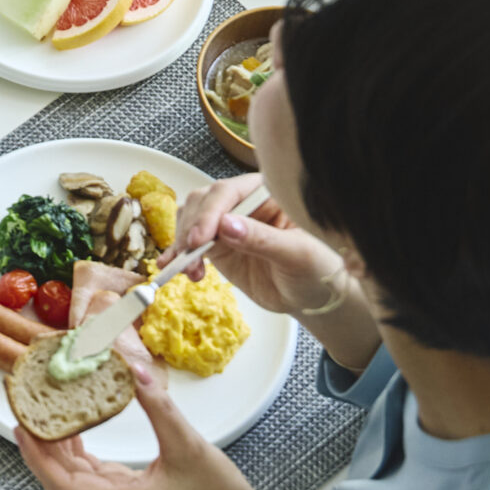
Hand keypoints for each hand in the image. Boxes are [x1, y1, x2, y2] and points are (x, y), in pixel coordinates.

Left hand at [17, 341, 289, 489]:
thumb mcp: (189, 445)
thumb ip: (160, 408)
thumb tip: (136, 370)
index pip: (63, 485)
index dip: (37, 458)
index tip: (21, 428)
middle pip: (60, 478)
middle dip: (38, 445)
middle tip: (23, 407)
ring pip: (71, 474)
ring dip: (54, 444)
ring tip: (40, 408)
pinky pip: (86, 470)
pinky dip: (74, 448)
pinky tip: (71, 422)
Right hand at [165, 172, 347, 316]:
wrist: (314, 297)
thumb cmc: (318, 270)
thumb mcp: (299, 255)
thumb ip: (263, 238)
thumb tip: (226, 225)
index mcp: (267, 193)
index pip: (228, 192)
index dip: (209, 213)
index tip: (199, 239)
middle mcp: (245, 203)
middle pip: (203, 202)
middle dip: (191, 229)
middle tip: (189, 256)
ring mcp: (227, 223)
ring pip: (190, 219)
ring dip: (182, 243)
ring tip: (190, 270)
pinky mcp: (218, 245)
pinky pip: (189, 243)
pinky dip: (177, 255)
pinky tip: (171, 267)